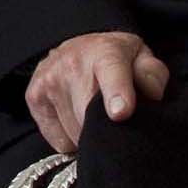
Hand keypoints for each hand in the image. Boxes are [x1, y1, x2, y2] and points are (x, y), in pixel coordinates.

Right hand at [24, 30, 168, 154]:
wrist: (78, 47)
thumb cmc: (116, 60)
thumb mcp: (142, 59)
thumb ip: (153, 74)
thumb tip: (151, 93)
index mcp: (106, 53)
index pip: (111, 72)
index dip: (117, 94)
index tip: (121, 114)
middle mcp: (71, 64)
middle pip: (90, 116)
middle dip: (107, 131)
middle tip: (116, 124)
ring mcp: (48, 80)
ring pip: (75, 134)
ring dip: (88, 135)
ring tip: (95, 116)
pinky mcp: (34, 97)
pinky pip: (59, 141)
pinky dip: (71, 138)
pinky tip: (77, 118)